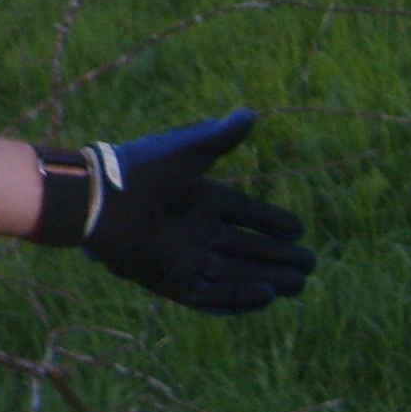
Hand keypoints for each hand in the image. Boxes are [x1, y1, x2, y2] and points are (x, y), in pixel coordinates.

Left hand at [36, 110, 311, 316]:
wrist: (100, 200)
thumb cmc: (141, 170)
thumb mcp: (185, 151)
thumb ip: (219, 137)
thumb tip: (249, 113)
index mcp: (202, 199)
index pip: (247, 214)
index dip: (273, 223)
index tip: (298, 228)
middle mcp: (197, 231)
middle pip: (248, 249)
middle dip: (279, 258)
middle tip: (309, 265)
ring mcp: (186, 257)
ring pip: (236, 273)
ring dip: (267, 279)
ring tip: (298, 284)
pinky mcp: (173, 281)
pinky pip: (212, 294)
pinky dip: (239, 298)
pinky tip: (266, 296)